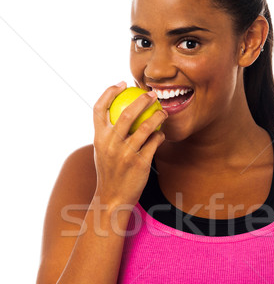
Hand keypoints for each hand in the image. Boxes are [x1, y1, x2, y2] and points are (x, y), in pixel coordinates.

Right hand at [93, 82, 167, 207]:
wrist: (112, 199)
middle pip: (127, 113)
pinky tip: (162, 133)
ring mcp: (126, 154)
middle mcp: (111, 144)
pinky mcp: (140, 163)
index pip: (99, 108)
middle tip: (152, 94)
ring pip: (145, 127)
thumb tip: (117, 113)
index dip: (109, 92)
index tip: (122, 84)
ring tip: (164, 112)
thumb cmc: (109, 173)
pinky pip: (154, 143)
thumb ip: (107, 134)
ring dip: (157, 116)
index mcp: (98, 138)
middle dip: (142, 100)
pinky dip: (159, 136)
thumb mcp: (101, 152)